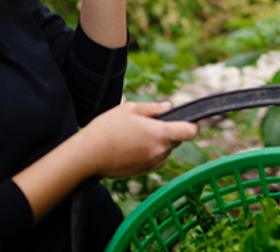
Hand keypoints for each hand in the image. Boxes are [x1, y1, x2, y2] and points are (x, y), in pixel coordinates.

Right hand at [78, 102, 198, 178]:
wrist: (87, 155)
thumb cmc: (107, 129)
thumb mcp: (130, 109)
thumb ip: (152, 108)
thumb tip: (167, 107)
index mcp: (159, 134)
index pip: (190, 132)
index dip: (192, 125)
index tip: (187, 121)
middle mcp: (159, 151)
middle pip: (177, 141)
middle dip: (170, 132)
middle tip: (151, 124)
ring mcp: (150, 163)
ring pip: (165, 152)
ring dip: (159, 144)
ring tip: (138, 135)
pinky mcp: (141, 171)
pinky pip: (154, 160)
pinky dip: (150, 153)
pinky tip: (132, 146)